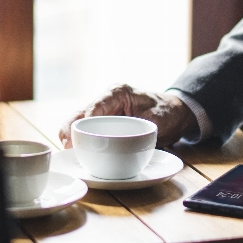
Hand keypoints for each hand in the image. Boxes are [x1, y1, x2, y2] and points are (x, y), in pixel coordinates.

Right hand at [59, 84, 198, 148]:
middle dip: (70, 128)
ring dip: (71, 134)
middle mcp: (107, 99)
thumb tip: (118, 141)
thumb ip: (138, 128)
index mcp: (118, 92)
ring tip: (66, 148)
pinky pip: (88, 129)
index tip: (75, 136)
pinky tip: (74, 149)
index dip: (83, 121)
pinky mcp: (105, 122)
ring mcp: (104, 110)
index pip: (95, 106)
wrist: (177, 114)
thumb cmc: (168, 113)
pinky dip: (80, 138)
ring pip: (80, 120)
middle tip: (66, 145)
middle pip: (81, 112)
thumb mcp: (156, 119)